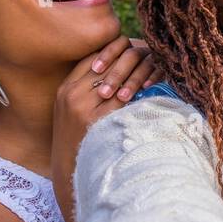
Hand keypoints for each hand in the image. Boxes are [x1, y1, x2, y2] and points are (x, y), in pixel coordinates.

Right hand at [50, 36, 162, 221]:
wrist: (69, 174)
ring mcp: (82, 108)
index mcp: (66, 88)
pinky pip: (123, 100)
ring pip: (118, 78)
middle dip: (133, 57)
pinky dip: (139, 91)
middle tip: (152, 54)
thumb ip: (89, 89)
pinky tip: (154, 89)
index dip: (116, 49)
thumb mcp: (74, 111)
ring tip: (156, 69)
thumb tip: (117, 67)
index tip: (134, 47)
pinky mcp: (96, 122)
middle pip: (108, 63)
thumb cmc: (79, 140)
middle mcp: (72, 94)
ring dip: (140, 72)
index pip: (94, 56)